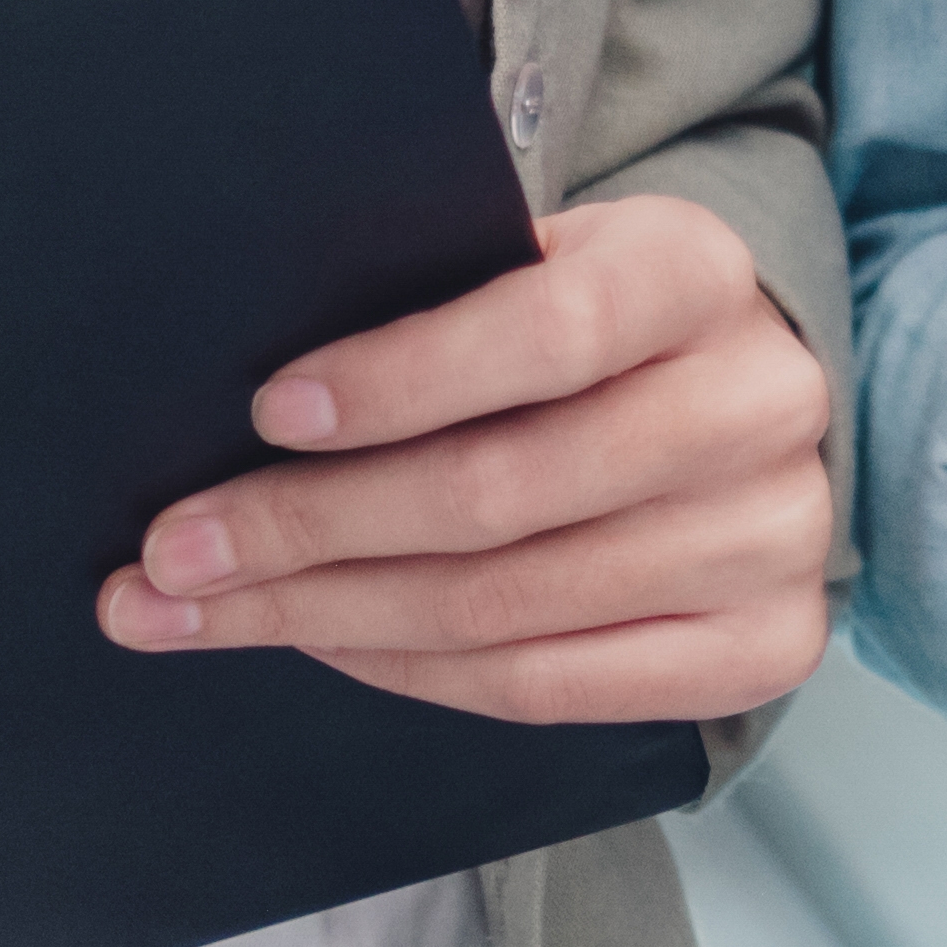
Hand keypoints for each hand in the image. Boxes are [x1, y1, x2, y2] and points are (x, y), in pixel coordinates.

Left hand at [97, 195, 836, 724]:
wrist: (746, 400)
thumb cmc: (602, 325)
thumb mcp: (548, 259)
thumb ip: (445, 297)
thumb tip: (262, 399)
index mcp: (697, 273)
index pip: (547, 330)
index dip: (402, 377)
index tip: (268, 412)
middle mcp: (754, 406)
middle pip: (502, 491)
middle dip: (311, 527)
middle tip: (175, 551)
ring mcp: (771, 538)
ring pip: (506, 606)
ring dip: (327, 615)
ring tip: (203, 612)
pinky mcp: (762, 645)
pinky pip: (547, 688)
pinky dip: (410, 671)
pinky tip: (321, 643)